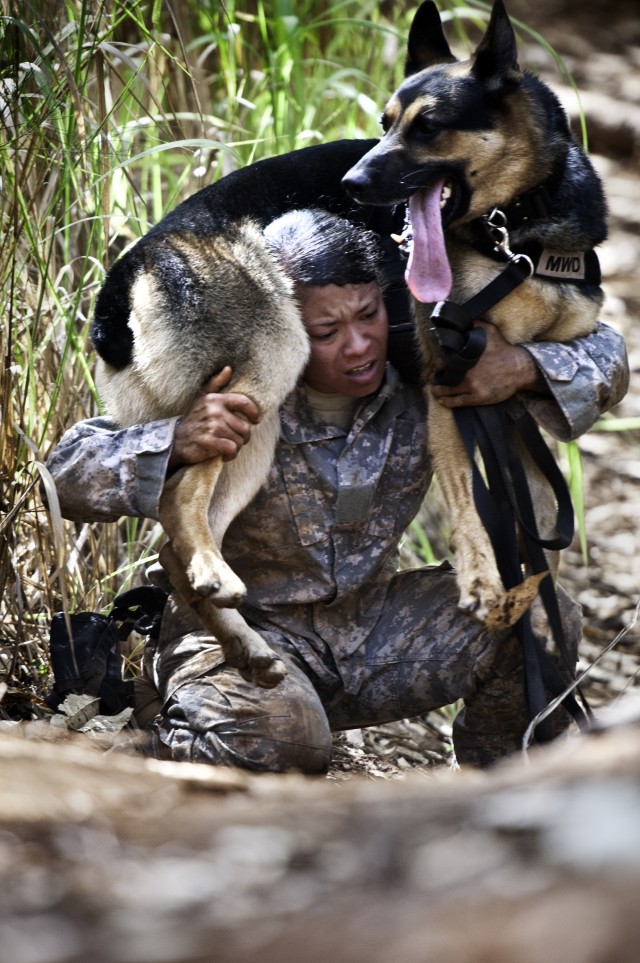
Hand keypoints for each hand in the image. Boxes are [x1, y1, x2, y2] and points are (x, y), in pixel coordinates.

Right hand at [169, 367, 260, 468]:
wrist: (175, 441)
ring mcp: (212, 426)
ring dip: (235, 447)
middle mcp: (215, 411)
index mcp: (215, 399)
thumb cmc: (193, 419)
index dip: (254, 413)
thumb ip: (216, 383)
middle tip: (233, 439)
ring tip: (226, 446)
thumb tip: (229, 368)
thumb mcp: (202, 398)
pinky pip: (232, 449)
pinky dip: (230, 455)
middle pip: (245, 428)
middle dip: (242, 437)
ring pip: (239, 440)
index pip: (244, 403)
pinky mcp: (210, 441)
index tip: (255, 420)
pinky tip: (223, 455)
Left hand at [429, 320, 546, 407]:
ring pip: (447, 390)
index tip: (435, 366)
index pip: (443, 360)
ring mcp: (472, 385)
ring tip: (434, 390)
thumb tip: (459, 321)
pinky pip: (457, 401)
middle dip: (434, 378)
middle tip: (431, 378)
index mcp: (466, 355)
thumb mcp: (490, 331)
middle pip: (442, 377)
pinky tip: (441, 400)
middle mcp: (467, 371)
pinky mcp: (478, 397)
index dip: (437, 364)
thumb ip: (474, 325)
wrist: (519, 368)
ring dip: (437, 391)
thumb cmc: (504, 349)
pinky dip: (446, 401)